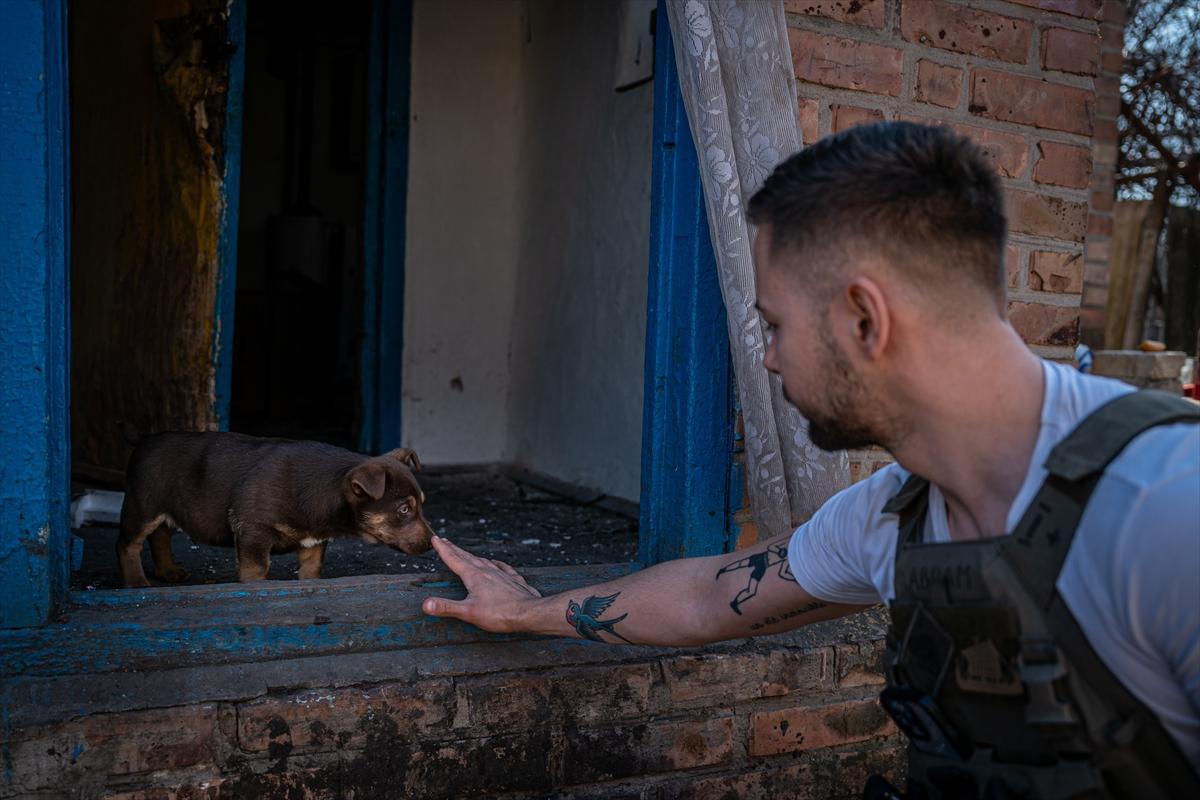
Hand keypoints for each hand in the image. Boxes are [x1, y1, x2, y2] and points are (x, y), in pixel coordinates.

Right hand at [421, 535, 541, 632]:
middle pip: (467, 557)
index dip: (443, 549)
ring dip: (472, 556)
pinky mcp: (514, 581)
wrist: (530, 613)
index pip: (454, 559)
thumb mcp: (468, 612)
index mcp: (474, 576)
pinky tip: (496, 563)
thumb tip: (426, 604)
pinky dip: (496, 564)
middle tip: (445, 541)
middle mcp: (487, 571)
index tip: (435, 539)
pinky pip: (503, 568)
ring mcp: (502, 575)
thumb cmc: (500, 614)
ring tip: (466, 553)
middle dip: (454, 549)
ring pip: (483, 561)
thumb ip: (446, 607)